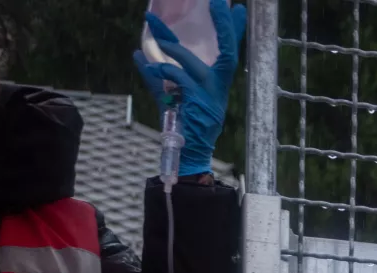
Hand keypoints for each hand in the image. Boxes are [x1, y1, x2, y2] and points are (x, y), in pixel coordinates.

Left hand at [133, 0, 246, 177]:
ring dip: (171, 46)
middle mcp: (218, 87)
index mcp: (216, 83)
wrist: (186, 153)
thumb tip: (138, 53)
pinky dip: (163, 69)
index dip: (232, 31)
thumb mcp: (168, 94)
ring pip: (193, 63)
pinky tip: (150, 64)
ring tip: (152, 24)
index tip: (238, 9)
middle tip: (217, 1)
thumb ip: (155, 74)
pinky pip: (179, 78)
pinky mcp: (198, 104)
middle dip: (224, 27)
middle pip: (228, 52)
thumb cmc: (181, 125)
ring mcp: (210, 96)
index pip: (228, 52)